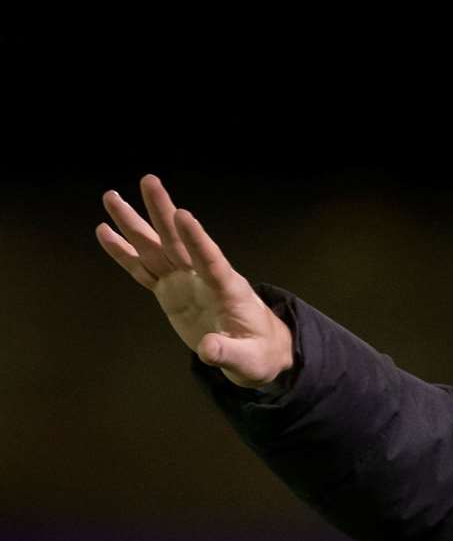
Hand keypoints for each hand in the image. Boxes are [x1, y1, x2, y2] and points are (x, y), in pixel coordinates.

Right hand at [94, 174, 294, 389]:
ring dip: (135, 224)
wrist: (257, 353)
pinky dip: (124, 253)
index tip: (182, 214)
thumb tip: (208, 349)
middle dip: (163, 212)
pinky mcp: (170, 292)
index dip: (197, 239)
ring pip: (156, 248)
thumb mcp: (249, 359)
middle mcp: (204, 278)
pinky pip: (143, 270)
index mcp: (228, 289)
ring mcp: (184, 282)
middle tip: (148, 181)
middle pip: (179, 242)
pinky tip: (105, 233)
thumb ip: (228, 353)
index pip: (211, 260)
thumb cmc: (259, 352)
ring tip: (112, 197)